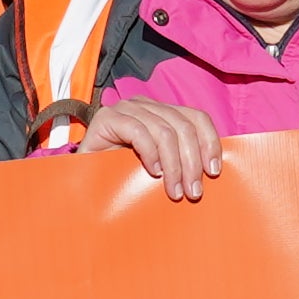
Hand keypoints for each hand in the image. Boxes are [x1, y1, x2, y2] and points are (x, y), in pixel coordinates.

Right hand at [91, 95, 225, 203]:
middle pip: (183, 127)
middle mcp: (147, 105)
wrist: (84, 182)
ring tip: (174, 191)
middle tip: (193, 192)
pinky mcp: (108, 118)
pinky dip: (150, 154)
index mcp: (163, 112)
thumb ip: (181, 160)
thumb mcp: (161, 167)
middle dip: (192, 163)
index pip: (197, 117)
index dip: (210, 142)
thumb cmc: (125, 176)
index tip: (213, 172)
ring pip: (165, 131)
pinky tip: (153, 173)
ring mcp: (127, 109)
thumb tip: (213, 171)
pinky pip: (139, 132)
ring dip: (174, 165)